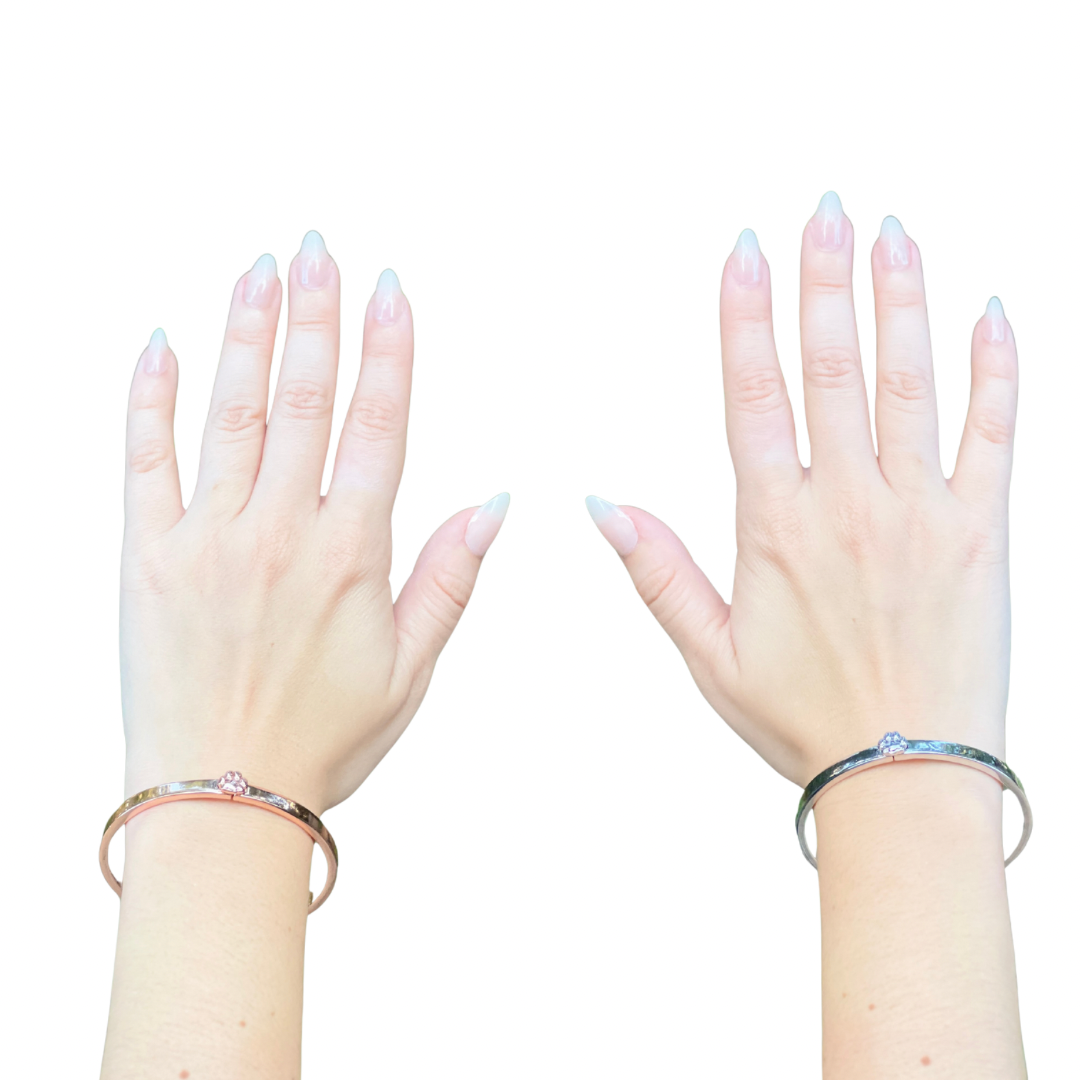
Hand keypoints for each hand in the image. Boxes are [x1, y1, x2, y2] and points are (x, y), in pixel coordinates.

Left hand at [121, 232, 508, 814]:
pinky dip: (150, 398)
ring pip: (231, 412)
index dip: (388, 352)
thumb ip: (449, 579)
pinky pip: (144, 459)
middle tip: (320, 248)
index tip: (391, 290)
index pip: (377, 426)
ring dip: (247, 332)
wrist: (219, 801)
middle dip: (316, 315)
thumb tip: (496, 503)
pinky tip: (162, 343)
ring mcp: (207, 538)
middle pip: (302, 398)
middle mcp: (279, 532)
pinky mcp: (145, 556)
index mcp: (350, 555)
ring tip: (261, 268)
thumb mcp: (411, 670)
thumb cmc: (322, 741)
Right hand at [587, 193, 1016, 785]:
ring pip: (911, 384)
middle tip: (823, 209)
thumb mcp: (709, 657)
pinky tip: (989, 311)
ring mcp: (923, 512)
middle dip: (825, 281)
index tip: (744, 251)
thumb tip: (601, 503)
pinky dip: (995, 370)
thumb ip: (658, 571)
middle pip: (833, 369)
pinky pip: (996, 433)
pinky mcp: (984, 531)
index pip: (755, 397)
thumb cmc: (802, 722)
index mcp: (777, 529)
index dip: (747, 318)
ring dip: (901, 302)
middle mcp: (850, 506)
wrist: (909, 778)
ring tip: (893, 233)